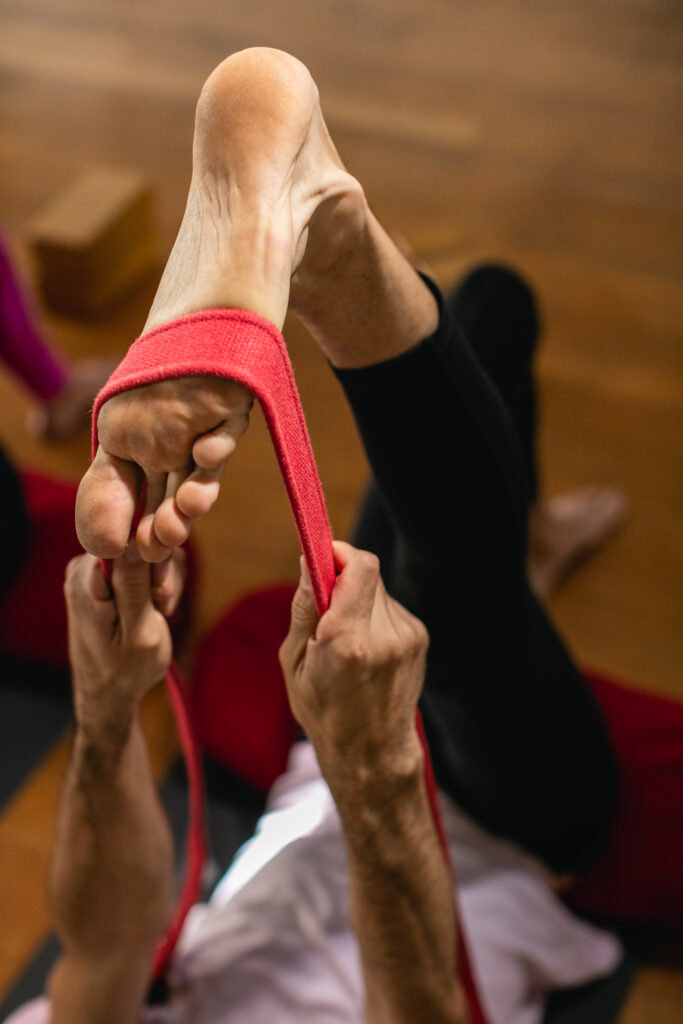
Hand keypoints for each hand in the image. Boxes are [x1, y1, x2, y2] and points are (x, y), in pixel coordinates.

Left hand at [63, 543, 185, 740]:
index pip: (130, 536)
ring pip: (147, 551)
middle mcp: (84, 567)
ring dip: (164, 581)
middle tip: (162, 606)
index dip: (154, 558)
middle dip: (161, 572)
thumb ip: (134, 584)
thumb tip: (134, 537)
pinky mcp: (107, 577)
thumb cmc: (125, 672)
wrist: (109, 695)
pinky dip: (158, 584)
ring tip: (159, 612)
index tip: (160, 595)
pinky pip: (144, 563)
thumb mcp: (138, 631)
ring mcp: (94, 571)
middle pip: (140, 541)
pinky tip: (156, 609)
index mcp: (86, 579)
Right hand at [75, 375, 253, 561]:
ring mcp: (208, 439)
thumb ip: (105, 492)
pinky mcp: (232, 418)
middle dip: (167, 529)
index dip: (144, 544)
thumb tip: (106, 550)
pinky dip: (217, 445)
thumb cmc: (149, 383)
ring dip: (194, 499)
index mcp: (151, 468)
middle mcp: (182, 461)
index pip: (143, 513)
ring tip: (186, 507)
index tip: (134, 561)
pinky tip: (206, 450)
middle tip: (159, 543)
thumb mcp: (115, 436)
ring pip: (202, 478)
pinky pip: (225, 435)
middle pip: (175, 505)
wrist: (199, 328)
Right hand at [279, 541, 428, 787]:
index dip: (339, 554)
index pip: (360, 566)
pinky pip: (390, 609)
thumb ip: (305, 608)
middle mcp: (384, 636)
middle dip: (343, 579)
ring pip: (378, 590)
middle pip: (368, 574)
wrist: (373, 753)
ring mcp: (408, 638)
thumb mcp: (293, 663)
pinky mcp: (420, 638)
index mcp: (347, 642)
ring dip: (359, 601)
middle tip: (325, 607)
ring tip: (346, 640)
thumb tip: (310, 560)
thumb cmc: (324, 711)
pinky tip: (365, 650)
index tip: (322, 557)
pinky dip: (374, 617)